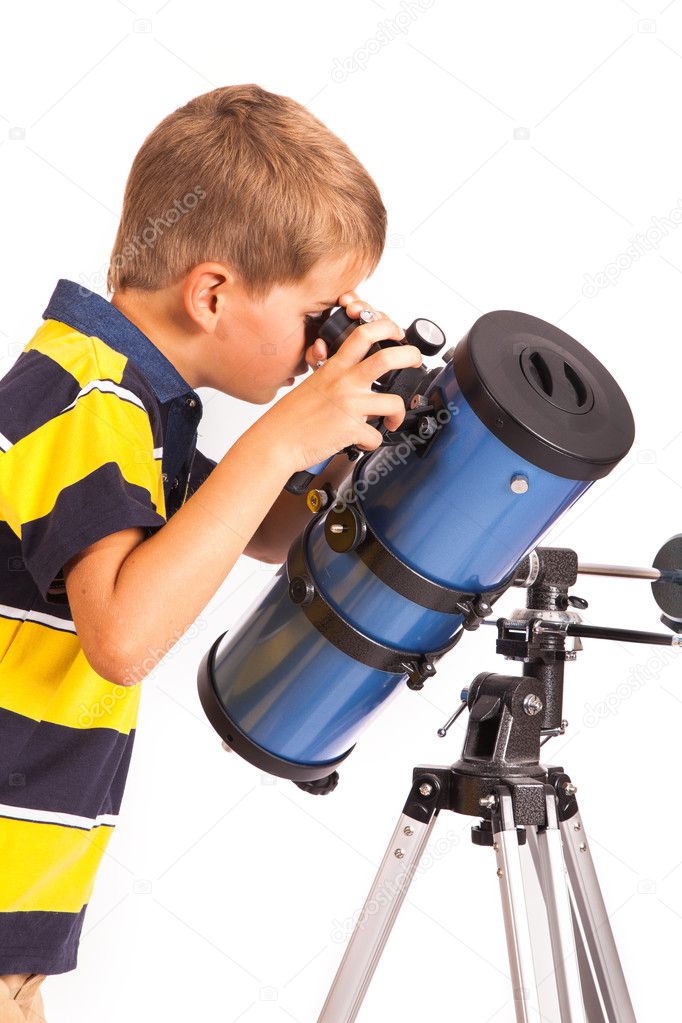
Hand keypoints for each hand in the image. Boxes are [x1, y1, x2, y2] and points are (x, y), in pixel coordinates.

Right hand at [266, 293, 421, 472]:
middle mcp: (344, 383)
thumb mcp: (312, 385)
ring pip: (394, 403)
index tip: (396, 331)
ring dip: (399, 414)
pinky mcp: (352, 429)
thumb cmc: (289, 417)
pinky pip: (376, 437)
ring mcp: (350, 406)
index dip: (385, 327)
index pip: (363, 335)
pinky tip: (362, 442)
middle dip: (410, 356)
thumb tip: (353, 378)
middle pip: (387, 358)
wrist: (276, 441)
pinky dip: (371, 442)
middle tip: (415, 361)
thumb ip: (334, 377)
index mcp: (334, 369)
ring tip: (392, 420)